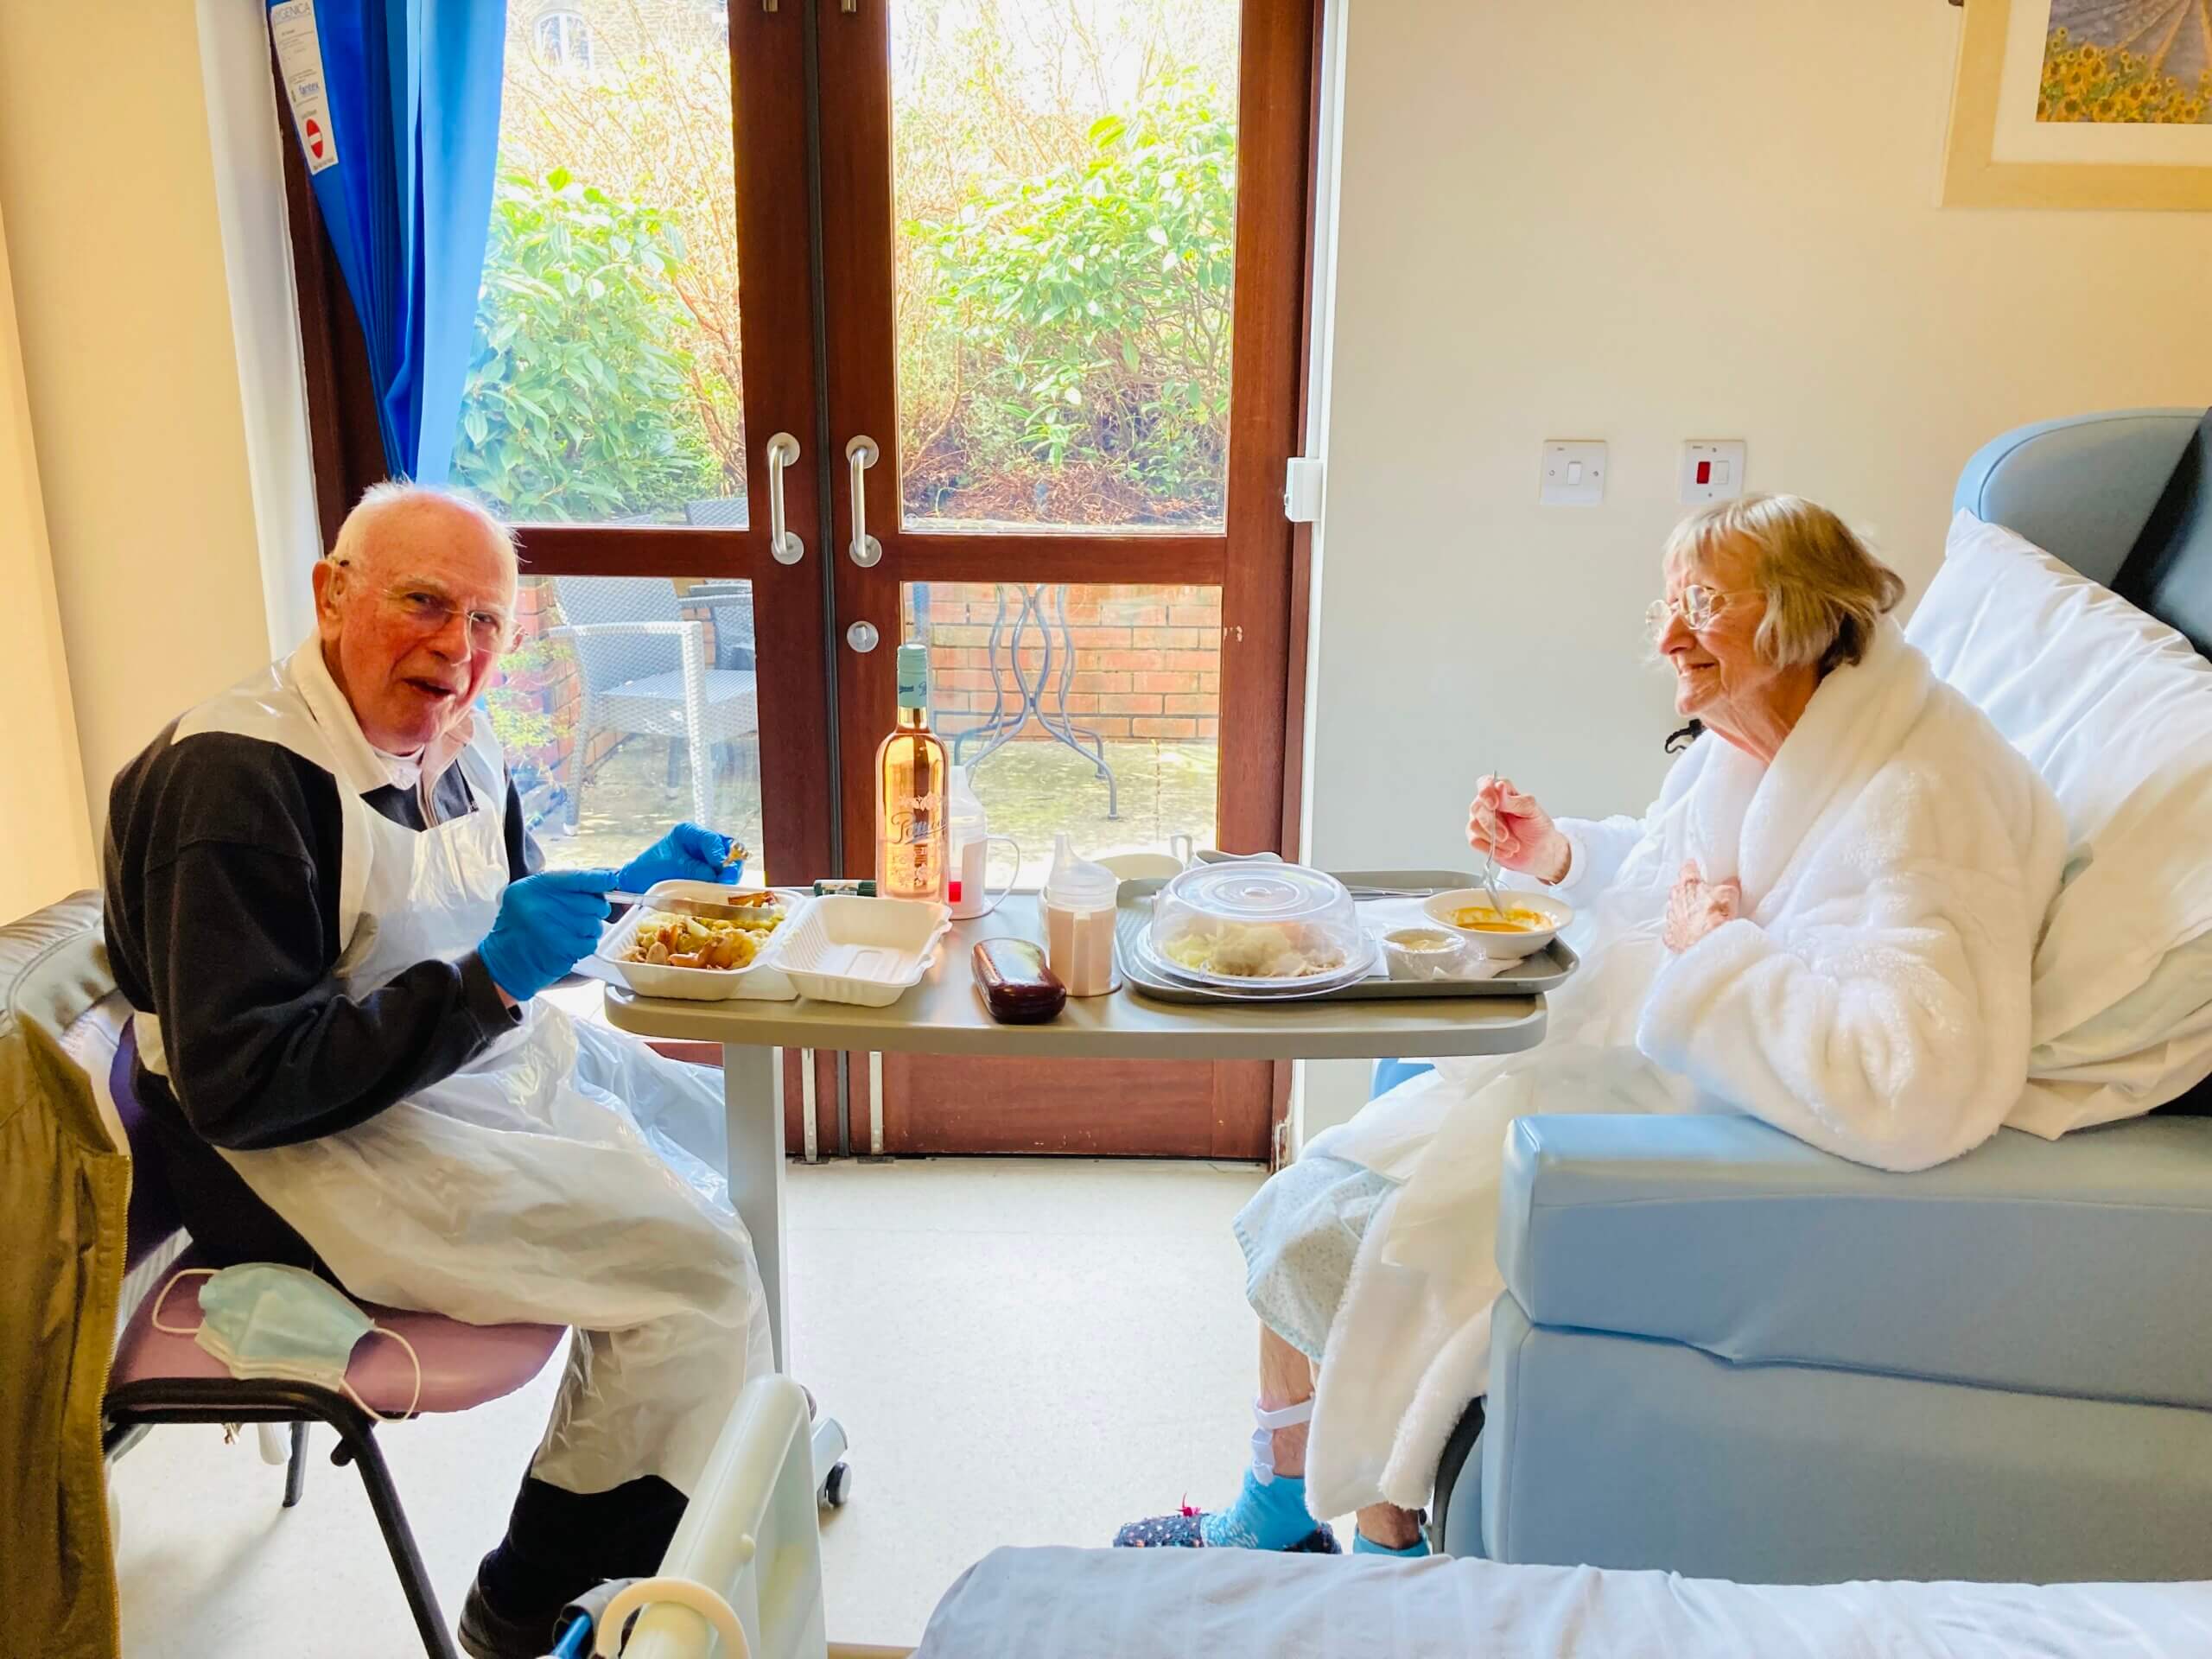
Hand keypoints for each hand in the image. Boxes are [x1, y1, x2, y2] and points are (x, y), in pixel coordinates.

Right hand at [478, 868, 617, 1001]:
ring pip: (594, 923)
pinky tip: (570, 944)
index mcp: (533, 888)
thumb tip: (601, 879)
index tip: (610, 880)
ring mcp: (552, 929)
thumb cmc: (521, 926)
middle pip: (591, 902)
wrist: (505, 962)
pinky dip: (585, 944)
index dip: (598, 879)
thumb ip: (562, 886)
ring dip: (590, 928)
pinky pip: (590, 942)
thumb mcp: (531, 895)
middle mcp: (542, 906)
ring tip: (572, 931)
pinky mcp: (562, 950)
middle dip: (595, 908)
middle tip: (584, 913)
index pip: (576, 878)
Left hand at [617, 822, 743, 891]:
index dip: (717, 852)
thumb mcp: (671, 866)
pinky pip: (725, 878)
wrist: (639, 883)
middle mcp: (703, 843)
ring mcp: (709, 859)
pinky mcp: (711, 875)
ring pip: (731, 864)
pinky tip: (721, 893)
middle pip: (729, 849)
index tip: (719, 865)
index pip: (711, 838)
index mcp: (690, 833)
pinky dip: (725, 885)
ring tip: (723, 888)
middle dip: (730, 865)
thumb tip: (715, 876)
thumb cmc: (650, 869)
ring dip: (729, 877)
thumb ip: (694, 869)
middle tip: (726, 880)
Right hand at [1467, 775, 1570, 882]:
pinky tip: (1506, 851)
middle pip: (1477, 807)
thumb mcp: (1532, 811)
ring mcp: (1482, 821)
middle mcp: (1488, 804)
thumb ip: (1514, 800)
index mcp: (1502, 792)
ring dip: (1494, 839)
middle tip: (1506, 835)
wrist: (1540, 851)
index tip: (1494, 804)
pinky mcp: (1479, 838)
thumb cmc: (1537, 827)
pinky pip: (1475, 841)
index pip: (1485, 783)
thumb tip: (1498, 787)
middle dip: (1492, 824)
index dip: (1486, 792)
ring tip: (1513, 845)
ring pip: (1474, 825)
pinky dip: (1492, 848)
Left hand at [1664, 859, 1741, 952]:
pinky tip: (1690, 932)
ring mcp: (1671, 917)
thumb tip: (1732, 880)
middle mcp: (1675, 899)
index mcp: (1688, 885)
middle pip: (1679, 889)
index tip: (1693, 866)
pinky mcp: (1670, 935)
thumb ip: (1730, 884)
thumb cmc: (1716, 916)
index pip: (1687, 869)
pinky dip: (1682, 929)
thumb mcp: (1729, 894)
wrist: (1707, 943)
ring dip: (1684, 910)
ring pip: (1675, 908)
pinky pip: (1674, 929)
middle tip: (1700, 894)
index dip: (1691, 867)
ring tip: (1698, 916)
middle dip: (1688, 890)